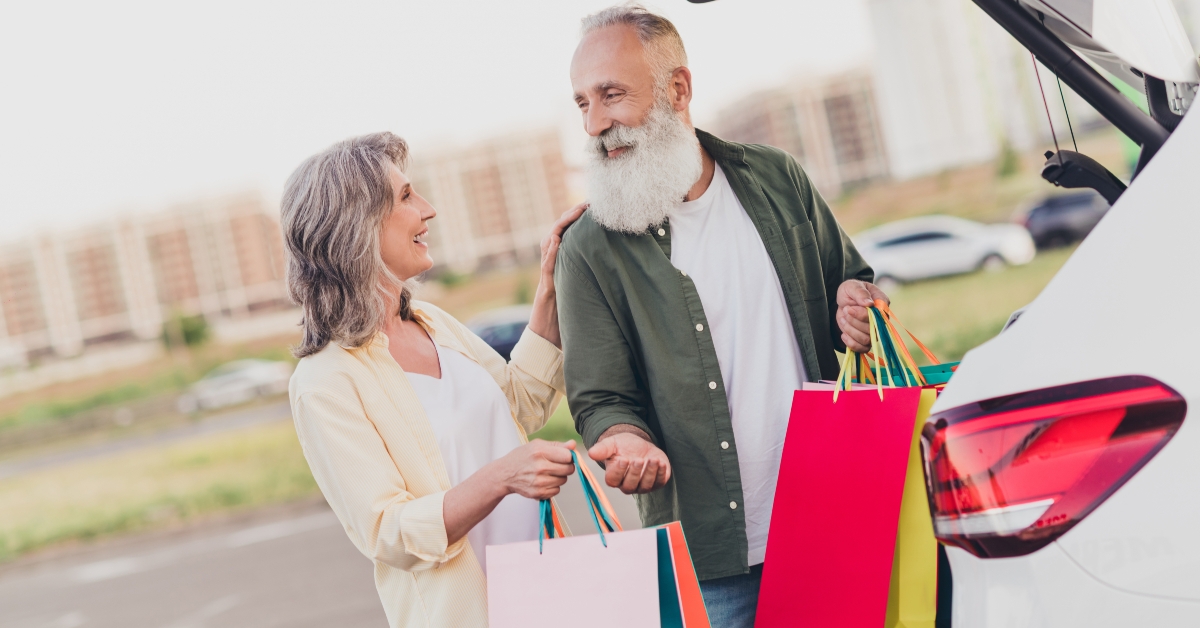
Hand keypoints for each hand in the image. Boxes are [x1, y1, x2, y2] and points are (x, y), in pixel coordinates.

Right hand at [495, 439, 575, 499]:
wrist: (504, 474)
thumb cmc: (522, 457)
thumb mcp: (536, 445)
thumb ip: (557, 445)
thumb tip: (573, 445)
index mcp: (540, 451)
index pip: (568, 456)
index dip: (568, 456)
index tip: (563, 457)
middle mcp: (540, 467)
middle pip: (569, 469)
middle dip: (566, 467)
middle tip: (556, 465)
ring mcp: (539, 481)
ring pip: (563, 480)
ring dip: (559, 477)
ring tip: (547, 473)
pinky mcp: (538, 493)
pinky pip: (557, 490)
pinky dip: (552, 486)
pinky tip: (543, 481)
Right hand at [527, 202, 588, 347]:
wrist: (548, 340)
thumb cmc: (568, 319)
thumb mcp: (585, 294)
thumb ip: (594, 281)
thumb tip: (619, 271)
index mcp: (564, 266)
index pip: (569, 237)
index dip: (578, 221)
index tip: (594, 208)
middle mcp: (554, 267)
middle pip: (558, 233)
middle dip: (571, 216)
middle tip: (587, 203)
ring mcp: (548, 276)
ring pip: (550, 244)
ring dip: (561, 226)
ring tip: (573, 213)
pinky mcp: (545, 288)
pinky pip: (546, 266)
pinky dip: (551, 251)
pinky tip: (558, 239)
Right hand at [588, 428, 670, 493]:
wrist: (639, 445)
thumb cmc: (622, 446)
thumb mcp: (611, 444)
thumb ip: (602, 449)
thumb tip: (590, 453)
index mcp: (614, 477)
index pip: (613, 480)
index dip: (618, 472)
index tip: (623, 459)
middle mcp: (627, 485)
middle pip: (629, 486)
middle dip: (635, 473)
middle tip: (638, 459)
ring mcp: (642, 485)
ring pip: (645, 486)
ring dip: (649, 473)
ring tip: (652, 459)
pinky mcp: (657, 482)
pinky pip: (660, 482)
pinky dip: (661, 474)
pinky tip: (661, 463)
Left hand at [835, 280, 890, 352]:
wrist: (843, 301)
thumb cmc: (851, 291)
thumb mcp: (852, 286)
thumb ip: (860, 293)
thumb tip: (869, 303)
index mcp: (882, 304)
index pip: (879, 315)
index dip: (863, 315)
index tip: (849, 308)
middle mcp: (881, 320)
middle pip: (872, 329)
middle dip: (854, 321)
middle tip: (845, 310)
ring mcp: (875, 331)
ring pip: (866, 339)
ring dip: (850, 330)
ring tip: (844, 319)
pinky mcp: (866, 340)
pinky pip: (862, 349)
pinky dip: (851, 343)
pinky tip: (844, 334)